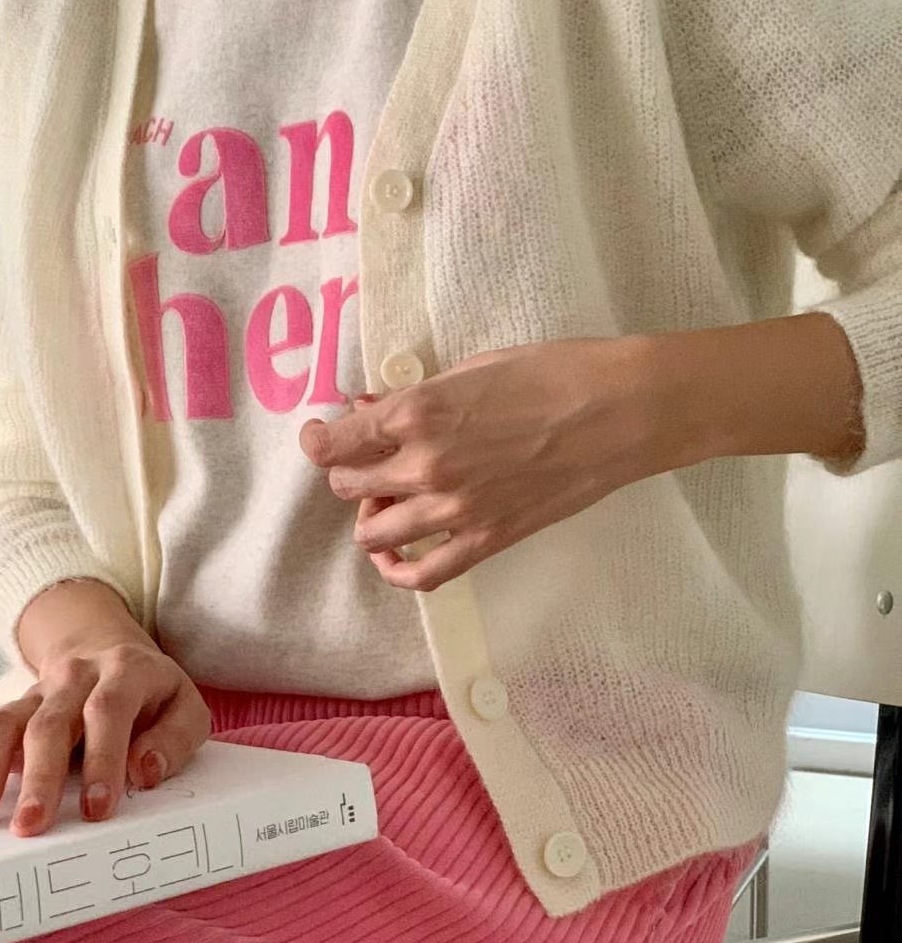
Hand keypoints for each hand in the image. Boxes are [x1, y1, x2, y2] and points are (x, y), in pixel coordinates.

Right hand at [0, 637, 211, 836]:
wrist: (106, 648)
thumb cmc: (152, 695)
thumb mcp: (185, 706)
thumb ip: (175, 739)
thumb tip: (146, 771)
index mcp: (124, 672)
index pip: (109, 710)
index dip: (104, 757)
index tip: (98, 809)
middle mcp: (73, 678)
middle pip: (49, 723)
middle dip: (39, 777)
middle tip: (30, 827)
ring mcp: (34, 694)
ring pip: (2, 726)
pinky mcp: (8, 715)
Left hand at [299, 335, 670, 591]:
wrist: (622, 411)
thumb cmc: (553, 372)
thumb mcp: (474, 367)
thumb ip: (414, 395)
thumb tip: (367, 407)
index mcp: (417, 413)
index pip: (335, 442)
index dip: (319, 439)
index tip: (322, 435)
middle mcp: (425, 466)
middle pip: (347, 487)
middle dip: (348, 472)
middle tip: (368, 459)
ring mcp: (454, 510)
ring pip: (373, 533)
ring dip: (370, 516)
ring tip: (388, 499)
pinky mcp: (486, 540)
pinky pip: (422, 575)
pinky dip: (397, 568)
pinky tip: (396, 553)